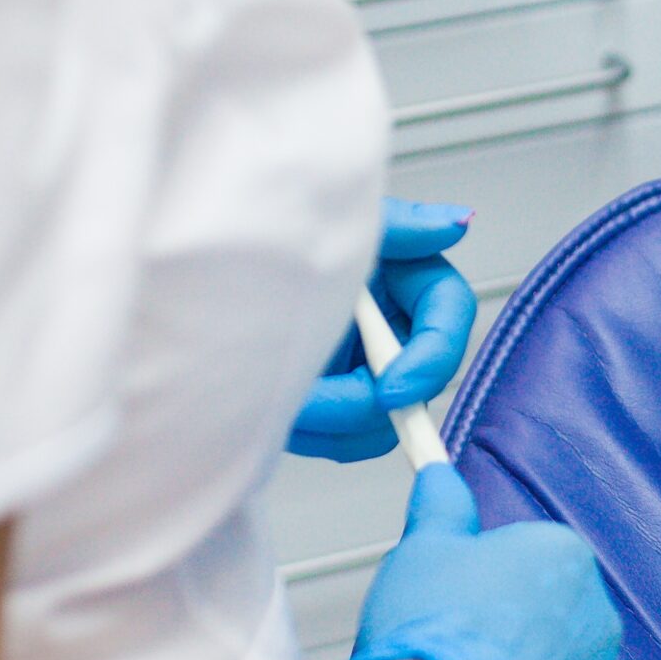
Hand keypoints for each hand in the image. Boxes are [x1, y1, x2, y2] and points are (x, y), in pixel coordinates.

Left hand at [290, 199, 477, 462]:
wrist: (202, 275)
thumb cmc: (270, 235)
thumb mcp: (342, 225)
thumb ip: (404, 224)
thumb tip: (458, 222)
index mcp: (406, 280)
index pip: (447, 319)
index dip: (431, 362)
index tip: (390, 390)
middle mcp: (390, 328)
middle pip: (416, 382)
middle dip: (368, 401)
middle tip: (315, 404)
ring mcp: (360, 368)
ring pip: (380, 421)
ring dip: (335, 423)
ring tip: (282, 402)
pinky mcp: (329, 400)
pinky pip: (341, 438)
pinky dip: (313, 433)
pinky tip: (276, 410)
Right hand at [324, 465, 620, 659]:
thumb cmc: (432, 636)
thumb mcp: (421, 551)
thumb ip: (441, 509)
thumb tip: (442, 478)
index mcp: (564, 560)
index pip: (525, 558)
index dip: (477, 580)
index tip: (446, 599)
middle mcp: (597, 621)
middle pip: (543, 620)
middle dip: (501, 634)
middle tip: (446, 650)